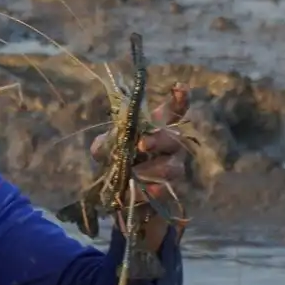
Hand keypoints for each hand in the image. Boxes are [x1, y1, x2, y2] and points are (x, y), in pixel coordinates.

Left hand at [89, 83, 192, 246]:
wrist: (120, 197)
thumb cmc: (118, 163)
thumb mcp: (105, 150)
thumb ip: (107, 143)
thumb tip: (112, 144)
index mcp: (155, 130)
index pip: (173, 112)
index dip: (179, 100)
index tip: (180, 87)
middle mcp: (170, 147)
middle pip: (174, 138)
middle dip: (159, 140)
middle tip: (142, 145)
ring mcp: (173, 169)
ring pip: (172, 167)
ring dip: (151, 170)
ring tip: (134, 174)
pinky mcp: (171, 192)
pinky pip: (167, 191)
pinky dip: (152, 191)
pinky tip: (143, 192)